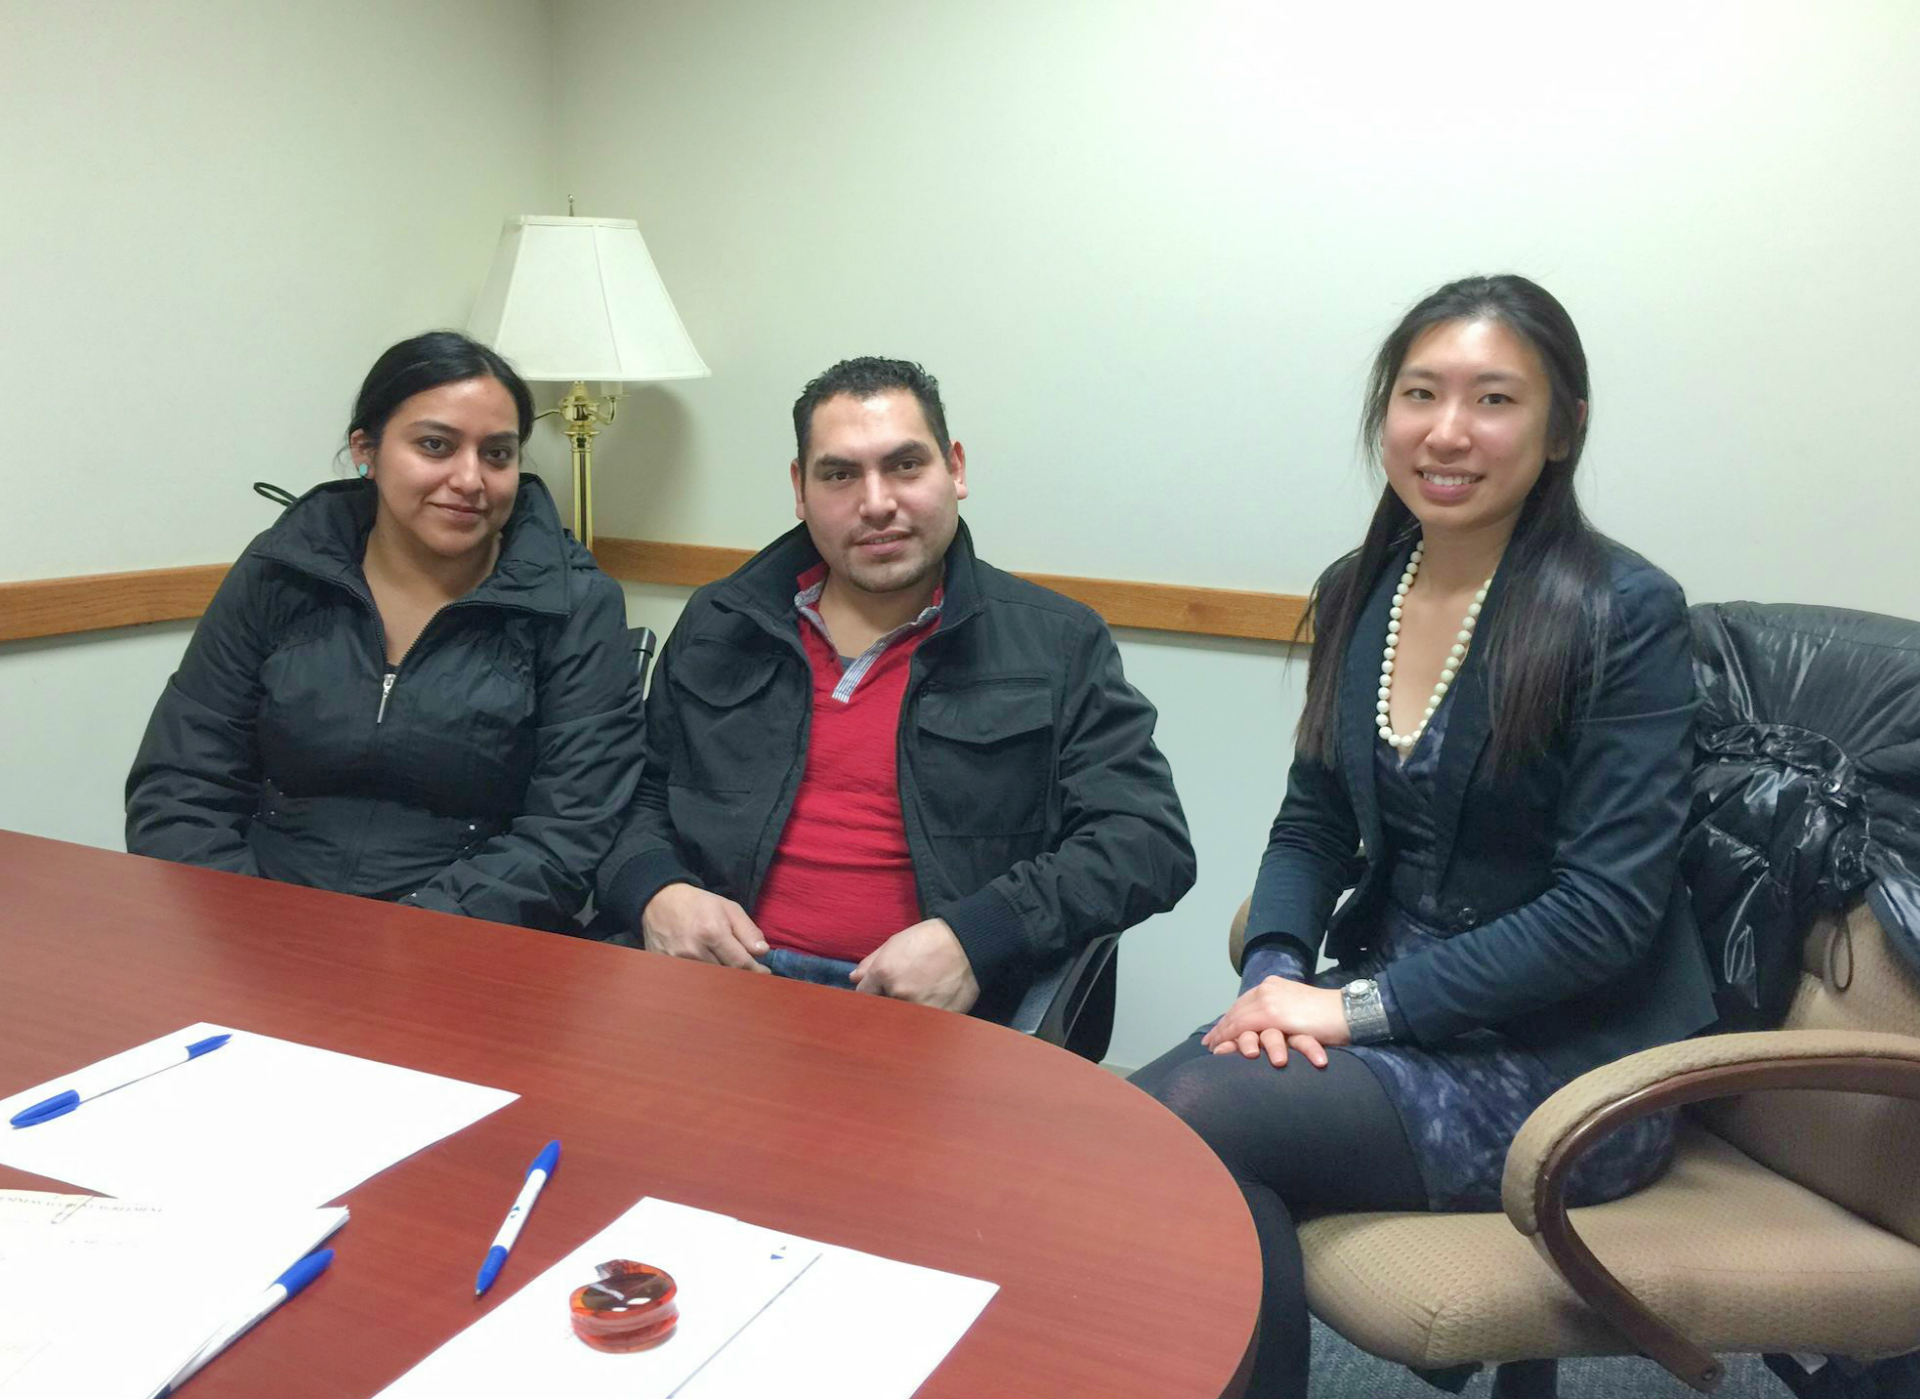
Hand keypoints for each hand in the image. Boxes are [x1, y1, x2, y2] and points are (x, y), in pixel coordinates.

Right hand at [640, 883, 770, 972]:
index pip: (740, 963)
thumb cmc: (699, 904)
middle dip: (741, 976)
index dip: (756, 971)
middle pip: (726, 975)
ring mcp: (678, 962)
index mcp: (712, 933)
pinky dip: (703, 980)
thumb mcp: (729, 908)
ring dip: (723, 979)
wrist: (659, 901)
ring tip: (730, 971)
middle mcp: (694, 950)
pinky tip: (709, 971)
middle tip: (750, 974)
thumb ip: (748, 931)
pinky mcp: (667, 967)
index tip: (764, 973)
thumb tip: (762, 952)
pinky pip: (691, 981)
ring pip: (710, 981)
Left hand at [851, 919, 979, 1012]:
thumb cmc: (931, 939)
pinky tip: (932, 1007)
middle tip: (902, 996)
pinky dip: (924, 1022)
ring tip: (920, 1000)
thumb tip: (854, 978)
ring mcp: (919, 1008)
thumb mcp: (896, 942)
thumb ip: (872, 961)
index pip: (863, 995)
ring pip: (901, 1021)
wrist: (969, 943)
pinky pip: (923, 1027)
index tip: (876, 995)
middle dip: (886, 1006)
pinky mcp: (939, 1018)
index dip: (869, 995)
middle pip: (880, 1011)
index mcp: (884, 972)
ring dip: (905, 1015)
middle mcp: (898, 993)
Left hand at [1200, 976, 1349, 1067]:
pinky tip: (1225, 1050)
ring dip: (1224, 1035)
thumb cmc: (1329, 1018)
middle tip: (1210, 1044)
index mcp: (1273, 986)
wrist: (1348, 1013)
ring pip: (1237, 1019)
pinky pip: (1244, 1028)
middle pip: (1237, 1010)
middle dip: (1222, 1028)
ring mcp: (1269, 1000)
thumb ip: (1280, 1014)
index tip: (1219, 1032)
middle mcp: (1267, 989)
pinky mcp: (1273, 1014)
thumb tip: (1267, 1026)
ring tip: (1214, 1049)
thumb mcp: (1298, 1010)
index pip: (1245, 1003)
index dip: (1231, 1018)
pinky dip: (1231, 1039)